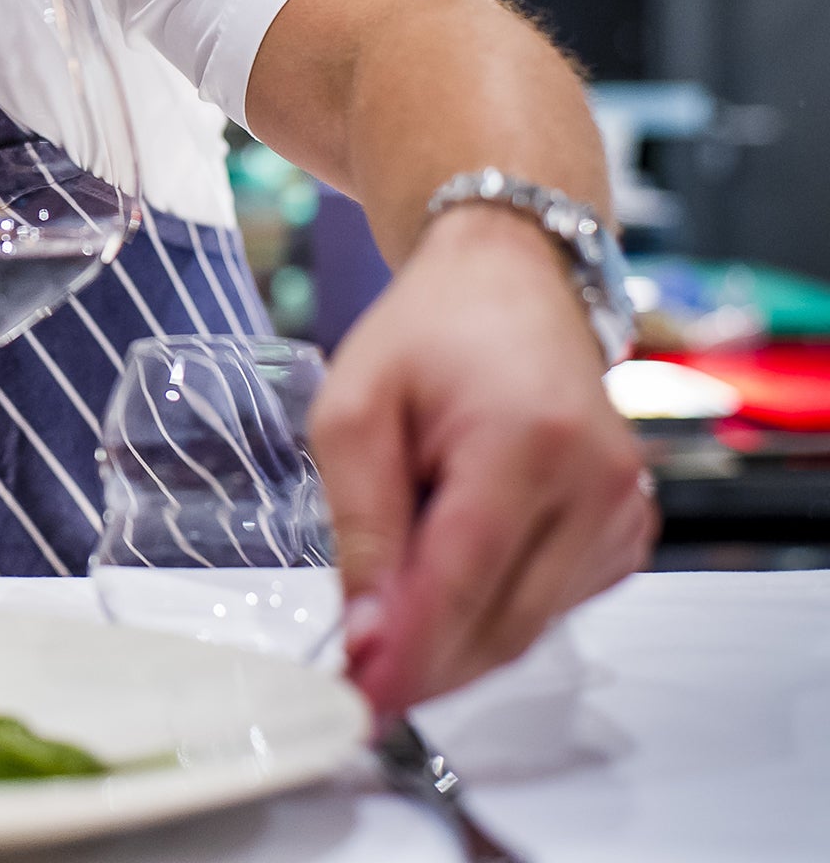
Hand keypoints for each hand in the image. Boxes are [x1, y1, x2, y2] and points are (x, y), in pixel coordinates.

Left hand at [308, 204, 655, 718]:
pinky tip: (448, 567)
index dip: (406, 653)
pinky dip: (491, 610)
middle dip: (424, 662)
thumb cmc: (426, 333)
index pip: (465, 580)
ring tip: (392, 595)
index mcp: (529, 441)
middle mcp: (597, 483)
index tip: (355, 700)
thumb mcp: (353, 408)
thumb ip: (359, 522)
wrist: (509, 280)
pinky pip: (551, 605)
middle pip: (503, 622)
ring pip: (528, 627)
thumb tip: (364, 632)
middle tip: (354, 679)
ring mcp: (623, 510)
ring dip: (454, 636)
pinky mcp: (626, 531)